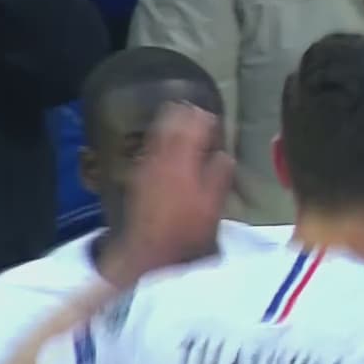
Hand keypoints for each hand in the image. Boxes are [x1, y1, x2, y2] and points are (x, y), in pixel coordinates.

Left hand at [107, 104, 233, 284]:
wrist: (147, 252)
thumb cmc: (185, 231)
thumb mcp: (212, 205)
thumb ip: (219, 176)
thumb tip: (224, 156)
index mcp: (183, 161)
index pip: (193, 128)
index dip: (204, 119)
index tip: (212, 116)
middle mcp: (161, 158)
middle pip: (170, 124)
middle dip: (183, 115)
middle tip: (194, 111)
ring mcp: (146, 166)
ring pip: (157, 135)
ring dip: (170, 125)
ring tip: (180, 120)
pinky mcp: (138, 178)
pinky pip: (150, 149)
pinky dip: (160, 141)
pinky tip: (167, 148)